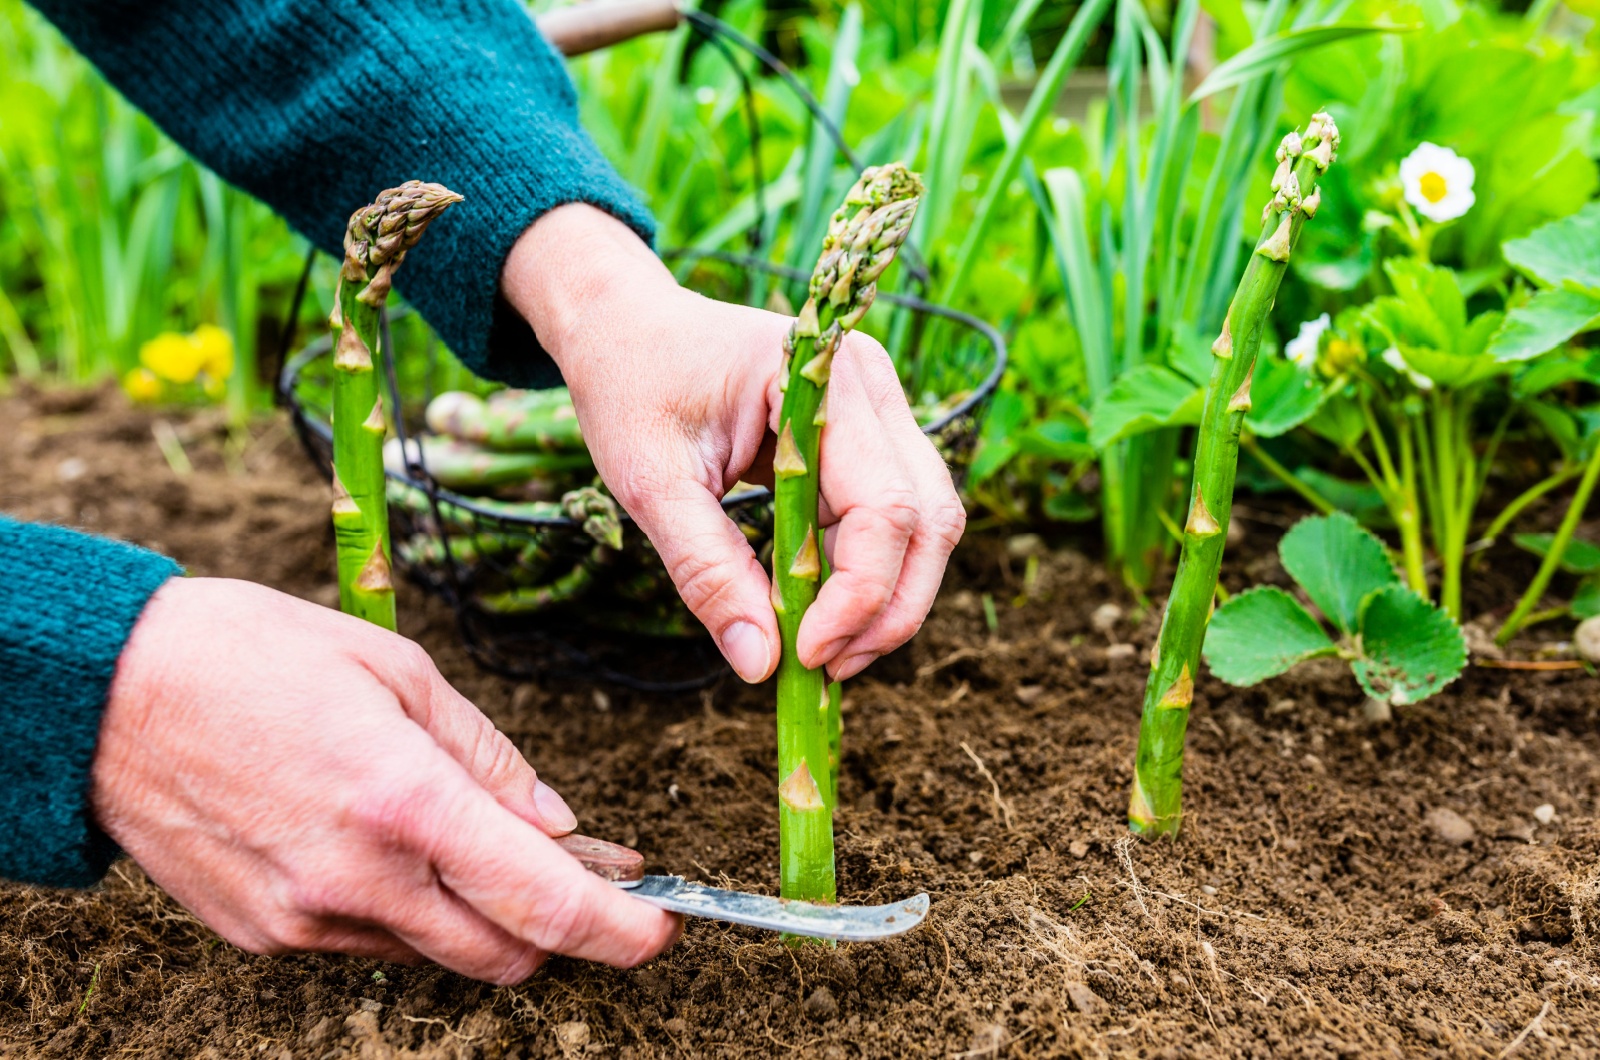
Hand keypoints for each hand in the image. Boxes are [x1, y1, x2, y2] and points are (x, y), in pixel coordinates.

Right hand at [92, 577, 677, 982]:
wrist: (107, 695)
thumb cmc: (255, 657)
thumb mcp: (399, 673)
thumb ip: (489, 759)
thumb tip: (559, 824)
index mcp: (405, 802)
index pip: (546, 902)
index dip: (620, 928)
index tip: (659, 924)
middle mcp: (360, 880)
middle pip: (506, 954)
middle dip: (561, 928)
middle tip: (581, 875)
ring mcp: (307, 920)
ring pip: (439, 954)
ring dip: (481, 917)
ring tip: (475, 845)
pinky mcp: (264, 936)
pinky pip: (370, 943)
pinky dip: (407, 911)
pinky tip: (390, 848)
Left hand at [503, 205, 964, 682]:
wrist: (627, 327)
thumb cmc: (632, 385)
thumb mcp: (649, 481)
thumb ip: (706, 570)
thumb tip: (761, 665)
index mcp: (824, 377)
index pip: (884, 505)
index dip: (859, 594)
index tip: (806, 656)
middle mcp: (872, 386)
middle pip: (928, 519)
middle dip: (888, 608)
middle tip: (825, 669)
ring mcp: (879, 412)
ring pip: (925, 525)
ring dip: (886, 599)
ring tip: (821, 651)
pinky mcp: (869, 441)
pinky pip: (893, 520)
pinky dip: (865, 576)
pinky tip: (816, 614)